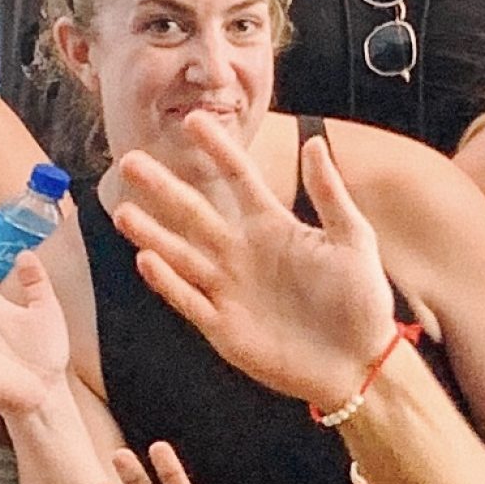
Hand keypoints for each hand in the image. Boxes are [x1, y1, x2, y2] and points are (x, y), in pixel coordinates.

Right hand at [108, 117, 393, 415]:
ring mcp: (229, 289)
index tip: (191, 120)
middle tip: (130, 160)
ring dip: (152, 233)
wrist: (359, 363)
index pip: (238, 179)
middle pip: (195, 213)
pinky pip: (188, 299)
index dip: (216, 150)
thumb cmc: (362, 300)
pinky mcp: (223, 327)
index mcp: (272, 226)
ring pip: (182, 255)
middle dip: (163, 188)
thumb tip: (316, 143)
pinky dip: (167, 281)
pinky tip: (146, 259)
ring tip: (123, 211)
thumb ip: (329, 194)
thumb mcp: (353, 239)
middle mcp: (242, 253)